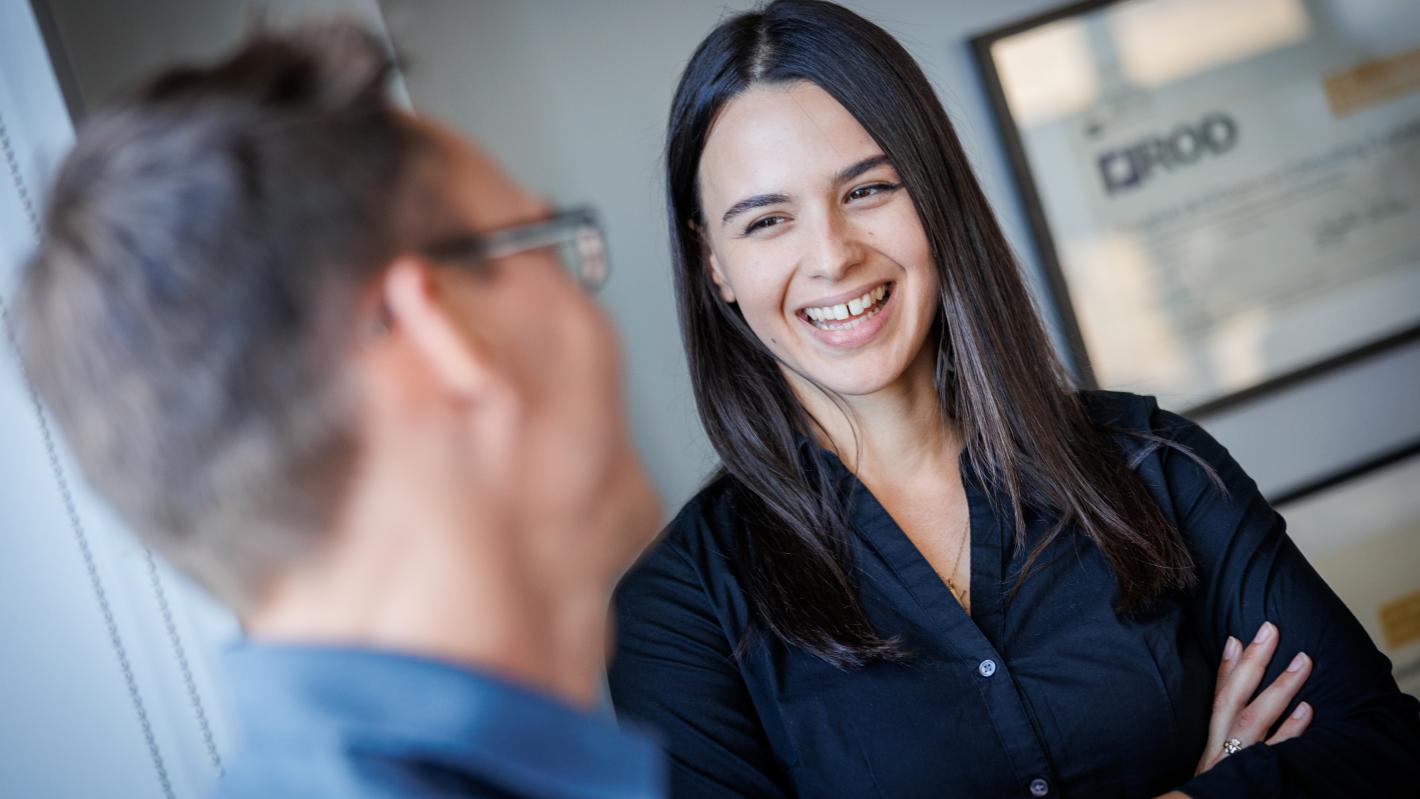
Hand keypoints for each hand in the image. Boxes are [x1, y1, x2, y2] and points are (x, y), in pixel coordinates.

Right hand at [1195, 621, 1312, 775]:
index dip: (1227, 667)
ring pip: (1254, 719)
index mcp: (1209, 744)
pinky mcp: (1254, 779)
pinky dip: (1290, 732)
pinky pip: (1274, 754)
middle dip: (1252, 662)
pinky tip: (1307, 711)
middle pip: (1233, 698)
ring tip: (1303, 661)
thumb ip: (1221, 730)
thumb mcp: (1210, 764)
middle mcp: (1219, 749)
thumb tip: (1229, 691)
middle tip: (1271, 629)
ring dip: (1278, 688)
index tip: (1238, 636)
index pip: (1217, 698)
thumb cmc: (1207, 793)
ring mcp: (1236, 762)